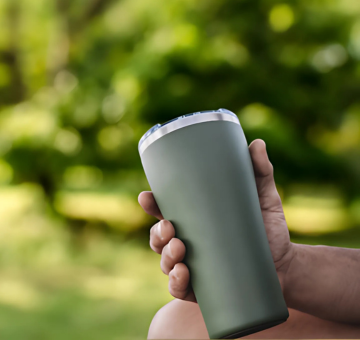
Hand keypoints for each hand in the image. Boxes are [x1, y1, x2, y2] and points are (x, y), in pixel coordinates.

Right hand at [139, 139, 294, 301]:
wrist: (287, 267)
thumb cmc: (268, 230)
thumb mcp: (263, 197)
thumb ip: (259, 171)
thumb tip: (255, 143)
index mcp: (193, 220)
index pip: (163, 211)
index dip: (150, 204)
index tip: (146, 196)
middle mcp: (186, 243)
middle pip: (158, 238)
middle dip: (156, 233)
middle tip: (170, 227)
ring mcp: (191, 267)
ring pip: (165, 262)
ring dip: (165, 256)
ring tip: (180, 248)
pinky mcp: (201, 289)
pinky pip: (178, 289)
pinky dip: (176, 282)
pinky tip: (183, 273)